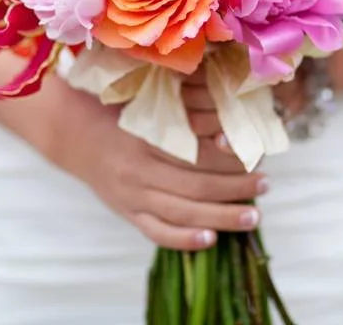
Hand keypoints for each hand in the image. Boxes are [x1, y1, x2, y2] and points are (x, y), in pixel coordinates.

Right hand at [54, 87, 267, 250]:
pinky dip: (184, 239)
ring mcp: (132, 195)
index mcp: (147, 136)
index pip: (196, 153)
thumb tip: (229, 116)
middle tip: (265, 185)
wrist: (76, 135)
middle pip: (195, 186)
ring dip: (221, 217)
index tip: (256, 154)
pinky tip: (211, 240)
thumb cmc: (121, 113)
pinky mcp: (127, 213)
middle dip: (235, 188)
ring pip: (182, 213)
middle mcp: (139, 168)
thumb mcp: (148, 103)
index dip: (229, 156)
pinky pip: (157, 233)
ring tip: (253, 216)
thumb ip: (183, 108)